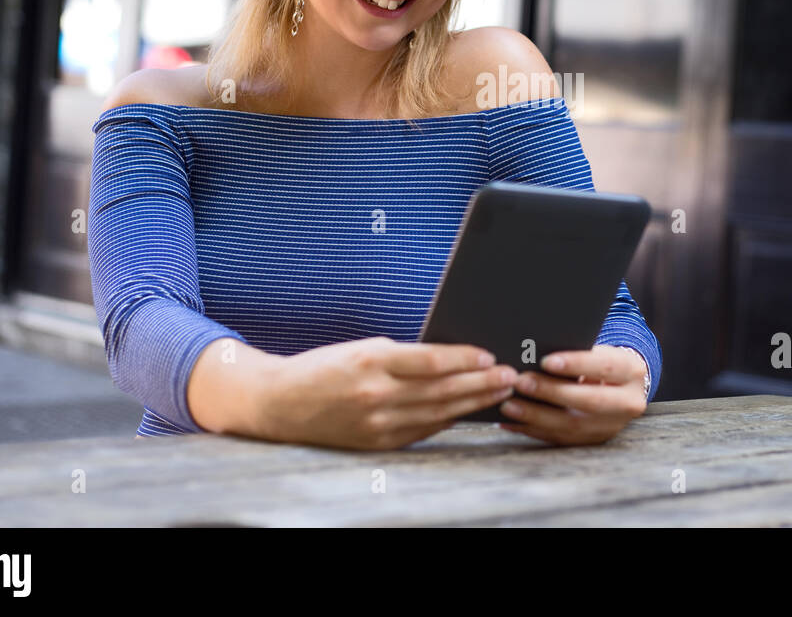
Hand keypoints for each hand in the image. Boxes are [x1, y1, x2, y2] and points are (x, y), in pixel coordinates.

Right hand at [259, 336, 517, 449]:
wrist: (281, 403)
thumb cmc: (324, 367)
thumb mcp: (361, 349)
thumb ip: (402, 356)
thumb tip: (449, 359)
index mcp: (372, 362)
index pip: (431, 361)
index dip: (465, 359)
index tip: (490, 355)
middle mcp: (376, 394)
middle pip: (442, 389)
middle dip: (481, 383)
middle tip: (510, 376)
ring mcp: (377, 423)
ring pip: (438, 412)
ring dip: (473, 403)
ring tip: (498, 392)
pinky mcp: (377, 443)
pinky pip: (421, 431)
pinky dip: (447, 421)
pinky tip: (465, 412)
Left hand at [497, 344, 647, 444]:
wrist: (624, 387)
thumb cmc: (602, 362)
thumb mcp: (600, 352)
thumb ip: (578, 353)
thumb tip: (536, 353)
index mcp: (632, 372)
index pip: (604, 367)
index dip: (576, 364)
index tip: (546, 360)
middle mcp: (628, 403)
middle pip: (589, 401)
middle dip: (552, 392)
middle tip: (521, 382)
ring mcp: (612, 427)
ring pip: (573, 426)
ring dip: (537, 416)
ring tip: (509, 406)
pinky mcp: (594, 441)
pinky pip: (561, 439)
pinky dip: (533, 430)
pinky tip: (512, 422)